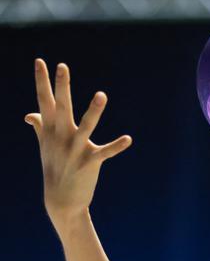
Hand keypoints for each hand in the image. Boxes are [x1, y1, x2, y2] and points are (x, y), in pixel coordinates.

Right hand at [24, 59, 131, 221]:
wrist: (60, 199)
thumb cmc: (54, 168)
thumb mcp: (45, 146)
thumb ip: (40, 128)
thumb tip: (29, 115)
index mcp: (49, 130)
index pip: (44, 101)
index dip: (42, 81)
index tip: (40, 61)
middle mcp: (60, 137)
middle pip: (61, 107)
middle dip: (61, 87)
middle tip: (62, 66)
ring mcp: (75, 149)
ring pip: (86, 126)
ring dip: (94, 111)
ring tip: (102, 95)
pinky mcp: (90, 162)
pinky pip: (105, 152)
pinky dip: (116, 146)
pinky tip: (128, 139)